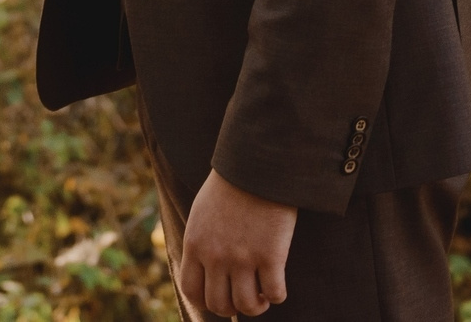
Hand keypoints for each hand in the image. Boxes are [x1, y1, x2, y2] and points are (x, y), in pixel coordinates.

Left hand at [177, 170, 294, 317]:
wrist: (257, 164)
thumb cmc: (231, 185)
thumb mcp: (202, 213)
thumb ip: (200, 242)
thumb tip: (203, 268)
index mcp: (196, 244)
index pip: (192, 291)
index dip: (206, 302)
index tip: (221, 298)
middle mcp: (215, 256)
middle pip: (218, 304)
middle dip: (232, 308)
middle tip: (245, 297)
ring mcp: (243, 258)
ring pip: (246, 305)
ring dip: (256, 306)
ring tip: (262, 296)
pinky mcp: (270, 255)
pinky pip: (274, 293)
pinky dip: (277, 296)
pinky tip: (278, 286)